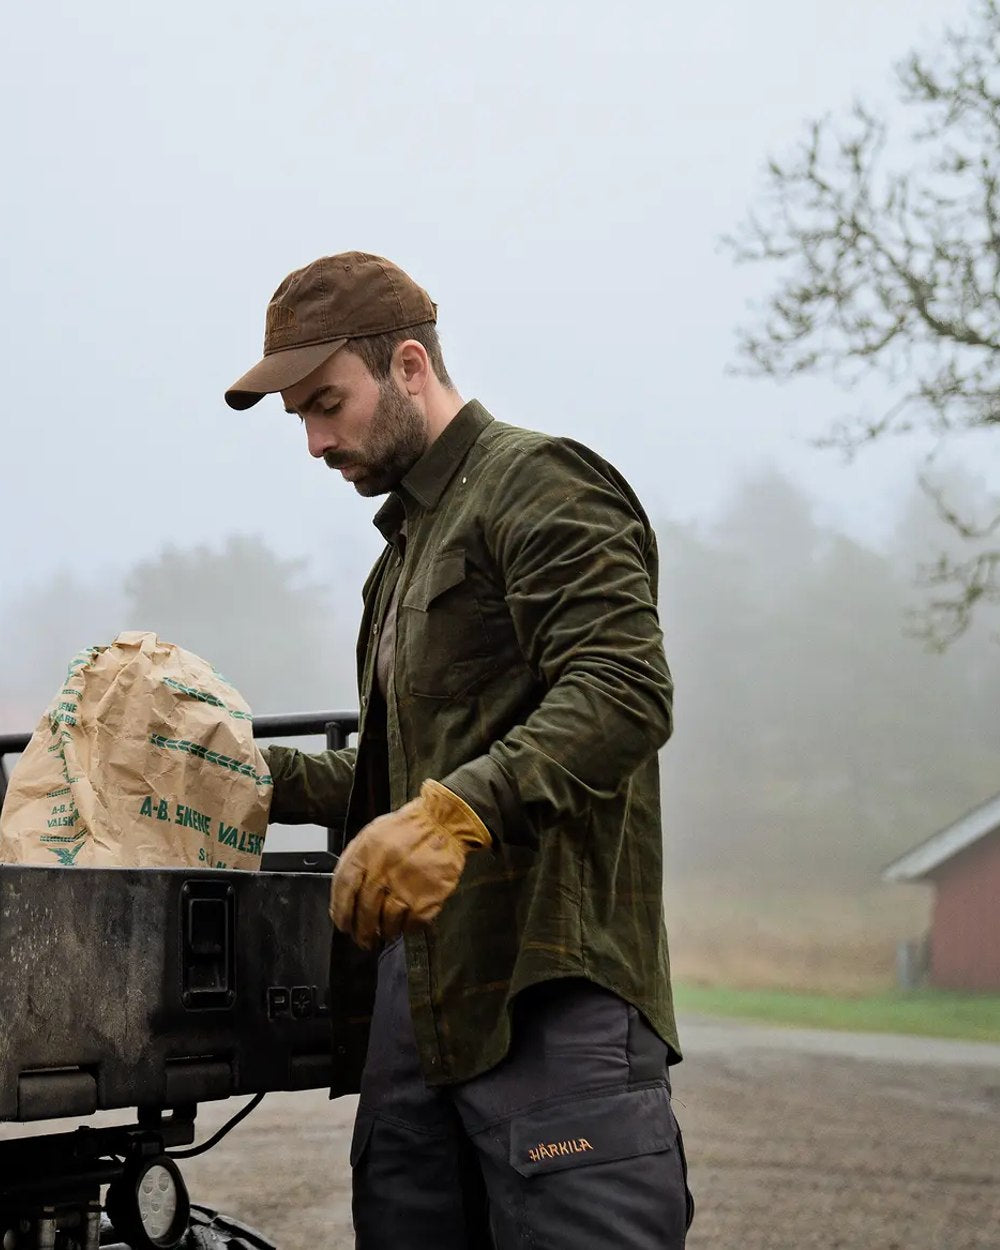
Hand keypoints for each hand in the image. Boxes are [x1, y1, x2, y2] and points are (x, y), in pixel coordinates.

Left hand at [330, 780, 490, 948]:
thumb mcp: (372, 835)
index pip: (343, 890)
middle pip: (364, 911)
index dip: (340, 912)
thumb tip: (344, 892)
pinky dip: (406, 928)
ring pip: (386, 922)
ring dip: (384, 932)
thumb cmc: (407, 829)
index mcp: (365, 853)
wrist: (443, 822)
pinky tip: (405, 925)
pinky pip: (411, 924)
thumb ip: (356, 860)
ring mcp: (405, 887)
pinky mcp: (426, 899)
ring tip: (384, 934)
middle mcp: (382, 872)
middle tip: (362, 940)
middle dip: (361, 931)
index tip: (342, 924)